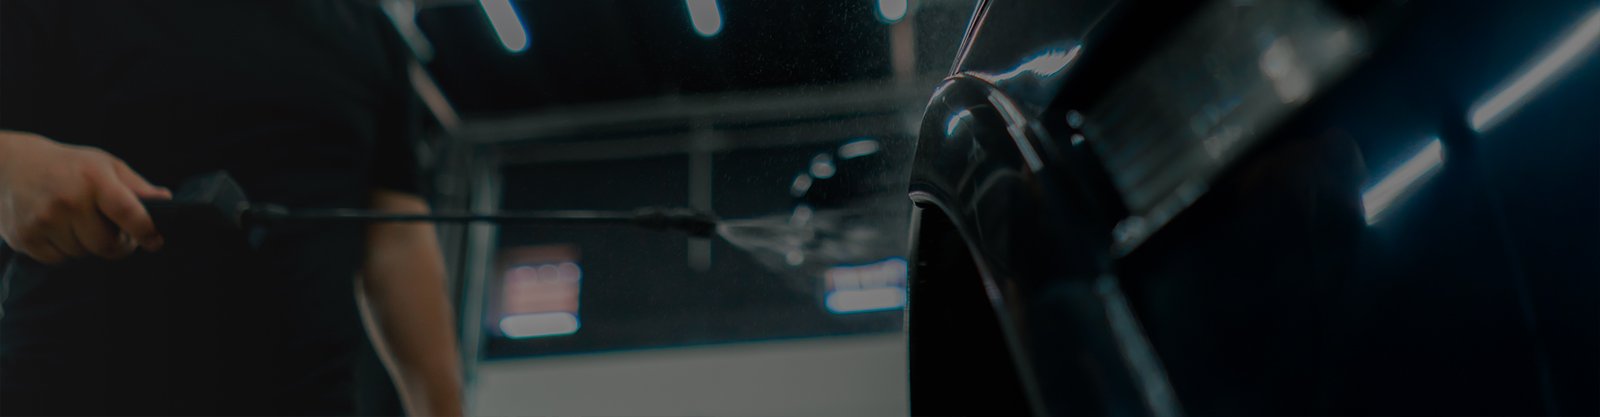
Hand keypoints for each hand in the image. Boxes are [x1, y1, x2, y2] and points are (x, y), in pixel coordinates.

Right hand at [0, 130, 170, 263]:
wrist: (10, 165)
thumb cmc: (68, 166)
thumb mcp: (105, 166)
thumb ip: (136, 187)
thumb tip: (166, 201)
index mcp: (94, 179)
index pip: (128, 212)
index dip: (146, 232)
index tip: (155, 242)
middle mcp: (68, 200)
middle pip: (107, 245)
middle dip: (117, 244)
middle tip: (113, 231)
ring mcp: (43, 220)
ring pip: (82, 254)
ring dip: (87, 246)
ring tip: (78, 222)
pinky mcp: (24, 237)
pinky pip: (58, 260)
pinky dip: (64, 251)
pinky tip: (58, 229)